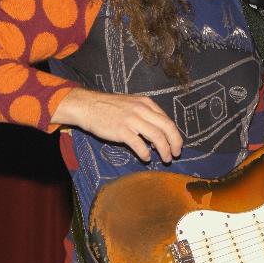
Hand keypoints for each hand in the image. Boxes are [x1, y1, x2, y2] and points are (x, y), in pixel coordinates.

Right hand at [51, 87, 182, 162]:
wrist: (87, 106)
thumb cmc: (109, 107)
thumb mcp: (132, 104)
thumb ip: (146, 115)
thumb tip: (158, 134)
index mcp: (147, 103)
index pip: (168, 120)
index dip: (175, 135)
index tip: (176, 145)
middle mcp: (142, 109)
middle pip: (167, 128)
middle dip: (175, 143)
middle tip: (176, 154)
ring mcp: (132, 119)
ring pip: (157, 136)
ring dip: (164, 150)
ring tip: (165, 159)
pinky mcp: (121, 130)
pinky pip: (139, 144)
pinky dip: (146, 153)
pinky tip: (146, 158)